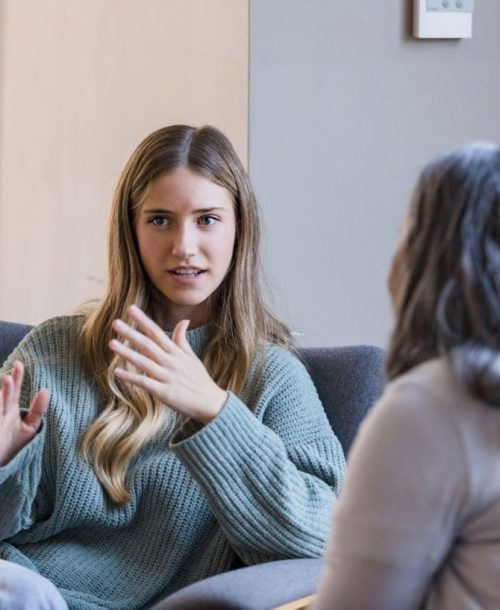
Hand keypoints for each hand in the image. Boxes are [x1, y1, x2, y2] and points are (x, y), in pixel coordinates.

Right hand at [0, 361, 49, 466]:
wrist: (1, 465)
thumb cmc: (13, 446)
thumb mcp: (29, 427)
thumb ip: (38, 410)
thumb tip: (46, 390)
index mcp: (9, 410)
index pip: (13, 391)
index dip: (16, 378)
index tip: (20, 364)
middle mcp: (0, 413)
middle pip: (4, 396)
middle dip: (8, 385)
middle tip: (14, 370)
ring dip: (0, 396)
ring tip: (6, 381)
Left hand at [109, 305, 227, 423]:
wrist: (210, 402)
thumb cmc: (199, 379)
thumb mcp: (192, 357)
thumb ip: (182, 340)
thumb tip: (183, 320)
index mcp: (176, 353)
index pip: (157, 332)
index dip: (143, 320)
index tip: (131, 309)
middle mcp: (170, 362)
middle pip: (148, 345)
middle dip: (131, 333)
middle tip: (115, 322)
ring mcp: (167, 377)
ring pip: (143, 362)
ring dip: (127, 352)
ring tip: (112, 343)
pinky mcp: (164, 392)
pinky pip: (145, 383)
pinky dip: (131, 378)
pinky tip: (117, 372)